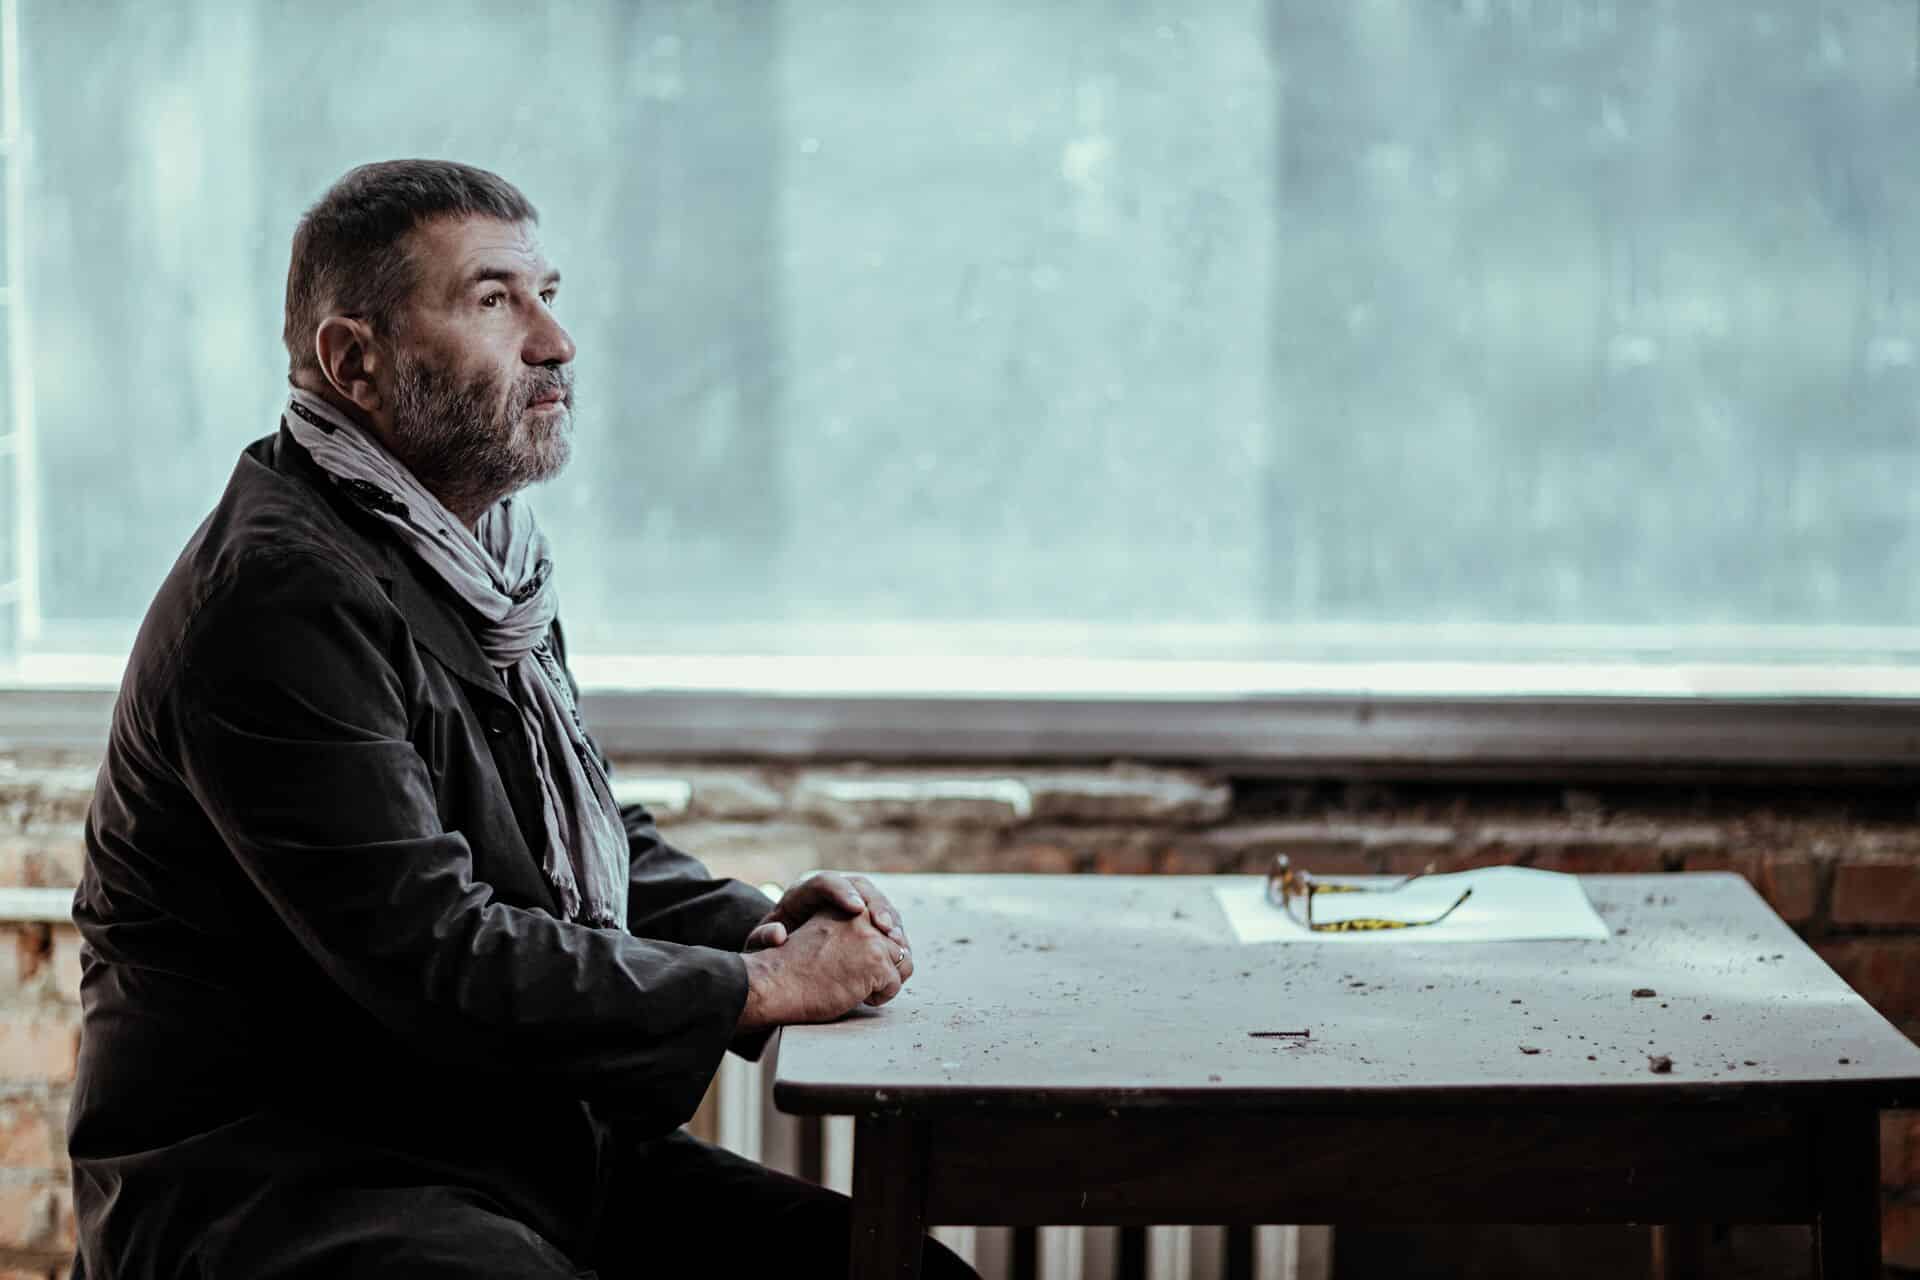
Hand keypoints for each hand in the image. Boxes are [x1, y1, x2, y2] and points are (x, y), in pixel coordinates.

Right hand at [737, 910, 912, 1030]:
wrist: (775, 983)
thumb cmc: (792, 969)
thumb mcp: (823, 934)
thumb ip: (849, 931)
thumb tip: (891, 942)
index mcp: (846, 906)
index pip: (886, 921)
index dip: (886, 945)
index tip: (878, 963)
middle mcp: (861, 916)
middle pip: (899, 941)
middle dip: (892, 963)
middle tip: (874, 981)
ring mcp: (870, 937)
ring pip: (903, 962)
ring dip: (887, 979)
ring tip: (863, 990)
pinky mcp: (875, 960)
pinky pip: (894, 983)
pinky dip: (880, 996)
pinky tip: (858, 997)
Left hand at [751, 872, 910, 955]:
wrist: (781, 955)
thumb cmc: (770, 950)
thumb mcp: (760, 947)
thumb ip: (763, 939)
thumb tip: (778, 934)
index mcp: (803, 894)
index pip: (824, 882)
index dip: (842, 891)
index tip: (856, 909)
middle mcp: (831, 893)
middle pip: (858, 886)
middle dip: (875, 905)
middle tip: (885, 926)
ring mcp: (851, 904)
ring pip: (877, 902)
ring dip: (891, 920)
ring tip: (898, 941)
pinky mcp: (865, 921)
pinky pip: (885, 920)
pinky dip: (894, 934)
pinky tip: (900, 950)